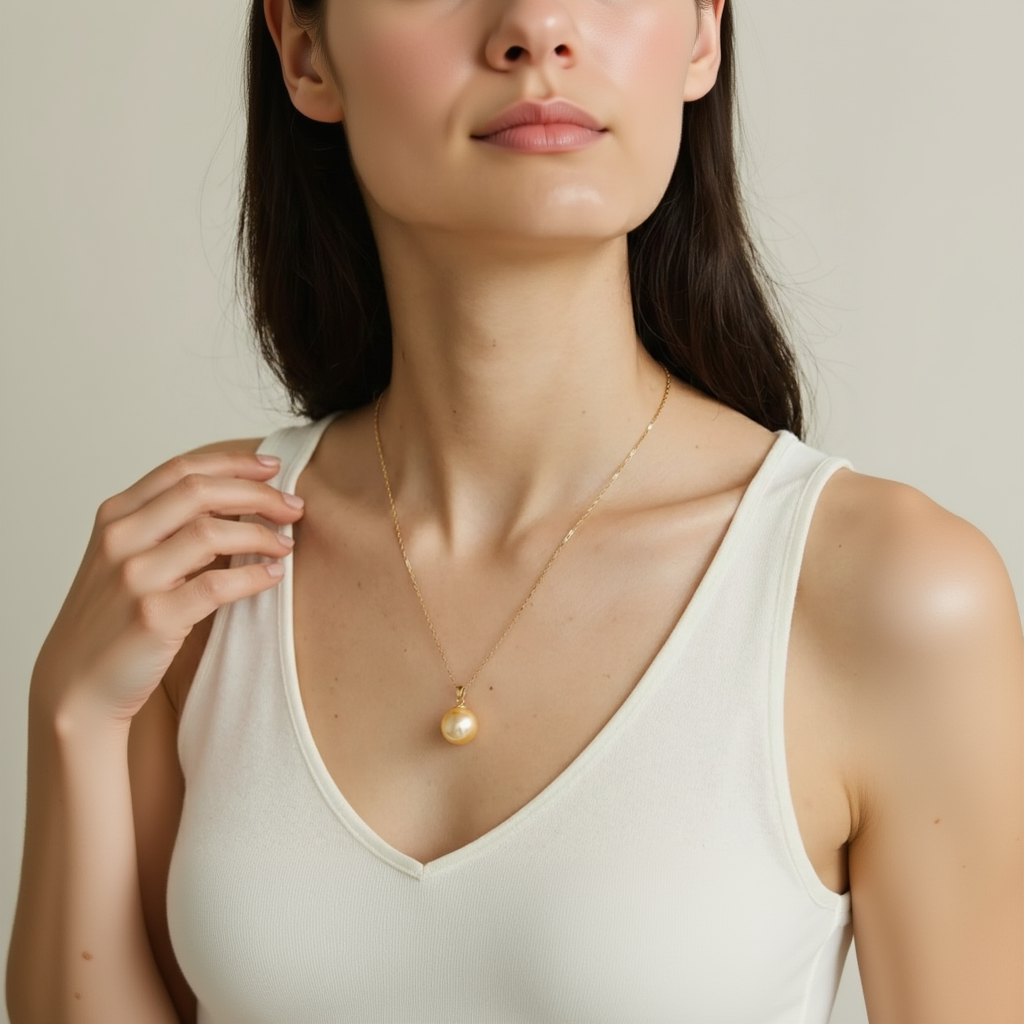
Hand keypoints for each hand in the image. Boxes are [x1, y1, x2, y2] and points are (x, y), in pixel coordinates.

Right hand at [31, 450, 302, 725]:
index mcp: (115, 517)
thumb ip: (166, 526)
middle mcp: (120, 539)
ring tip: (286, 545)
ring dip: (261, 534)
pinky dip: (253, 576)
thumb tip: (239, 500)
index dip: (233, 463)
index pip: (181, 469)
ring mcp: (134, 578)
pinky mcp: (153, 617)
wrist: (76, 686)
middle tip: (293, 507)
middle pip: (200, 491)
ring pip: (211, 532)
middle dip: (257, 493)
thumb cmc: (113, 620)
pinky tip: (273, 575)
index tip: (272, 468)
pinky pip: (217, 585)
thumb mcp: (126, 558)